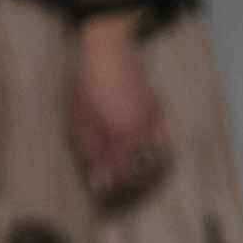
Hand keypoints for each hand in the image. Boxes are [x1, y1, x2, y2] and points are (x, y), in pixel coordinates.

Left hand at [68, 19, 170, 204]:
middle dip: (130, 185)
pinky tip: (148, 154)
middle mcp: (138, 132)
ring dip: (145, 172)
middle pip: (140, 172)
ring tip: (133, 175)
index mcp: (115, 135)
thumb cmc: (87, 80)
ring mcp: (151, 121)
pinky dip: (158, 152)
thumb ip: (91, 150)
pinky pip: (163, 141)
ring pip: (155, 160)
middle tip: (119, 188)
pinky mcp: (157, 111)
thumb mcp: (79, 117)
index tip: (106, 194)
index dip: (114, 190)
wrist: (108, 48)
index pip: (121, 176)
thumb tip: (100, 178)